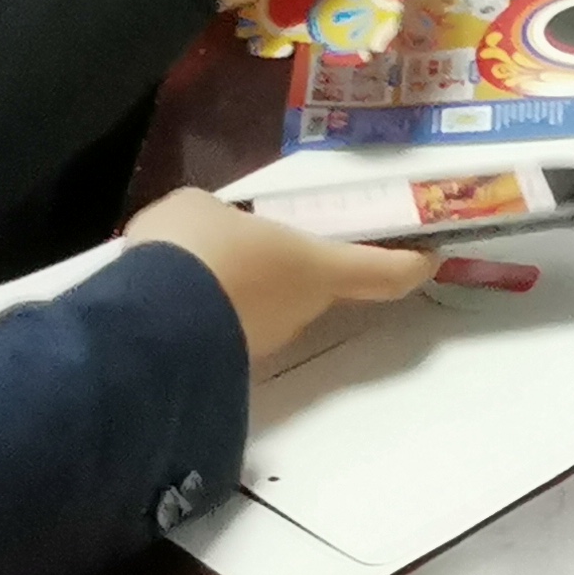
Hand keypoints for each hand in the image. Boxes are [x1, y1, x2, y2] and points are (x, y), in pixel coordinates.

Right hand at [122, 185, 427, 364]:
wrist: (146, 324)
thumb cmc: (196, 248)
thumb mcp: (204, 210)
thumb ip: (221, 220)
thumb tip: (209, 232)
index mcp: (314, 264)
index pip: (381, 272)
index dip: (408, 264)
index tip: (427, 259)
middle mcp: (301, 309)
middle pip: (317, 287)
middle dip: (293, 266)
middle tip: (256, 240)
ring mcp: (264, 342)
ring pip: (266, 306)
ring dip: (245, 288)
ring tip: (198, 263)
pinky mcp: (226, 364)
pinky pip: (227, 326)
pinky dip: (210, 311)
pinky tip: (174, 293)